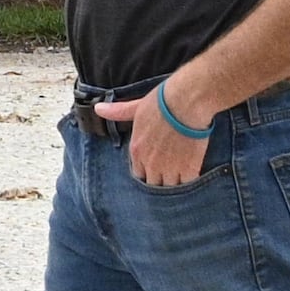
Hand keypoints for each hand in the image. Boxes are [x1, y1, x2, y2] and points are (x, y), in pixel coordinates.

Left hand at [92, 82, 211, 185]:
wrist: (186, 102)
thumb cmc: (162, 101)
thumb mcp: (136, 107)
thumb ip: (118, 112)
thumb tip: (97, 109)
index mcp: (136, 150)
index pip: (137, 173)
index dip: (146, 171)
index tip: (154, 168)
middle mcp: (150, 163)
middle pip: (151, 184)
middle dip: (158, 182)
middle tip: (168, 176)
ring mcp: (169, 168)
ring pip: (168, 189)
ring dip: (173, 185)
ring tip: (180, 179)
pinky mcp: (188, 169)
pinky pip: (186, 185)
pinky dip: (189, 183)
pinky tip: (192, 178)